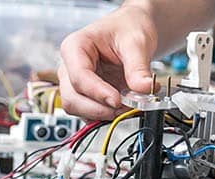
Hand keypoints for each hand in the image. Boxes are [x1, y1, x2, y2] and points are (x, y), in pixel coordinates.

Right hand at [59, 5, 159, 119]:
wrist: (133, 29)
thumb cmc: (128, 27)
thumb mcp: (137, 42)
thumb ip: (138, 67)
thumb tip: (144, 89)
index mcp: (75, 46)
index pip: (79, 76)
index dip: (98, 93)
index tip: (118, 101)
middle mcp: (70, 66)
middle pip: (72, 98)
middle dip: (98, 108)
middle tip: (125, 108)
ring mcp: (76, 82)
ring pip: (78, 108)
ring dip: (102, 113)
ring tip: (128, 107)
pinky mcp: (87, 94)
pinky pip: (89, 112)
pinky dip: (106, 115)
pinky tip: (123, 109)